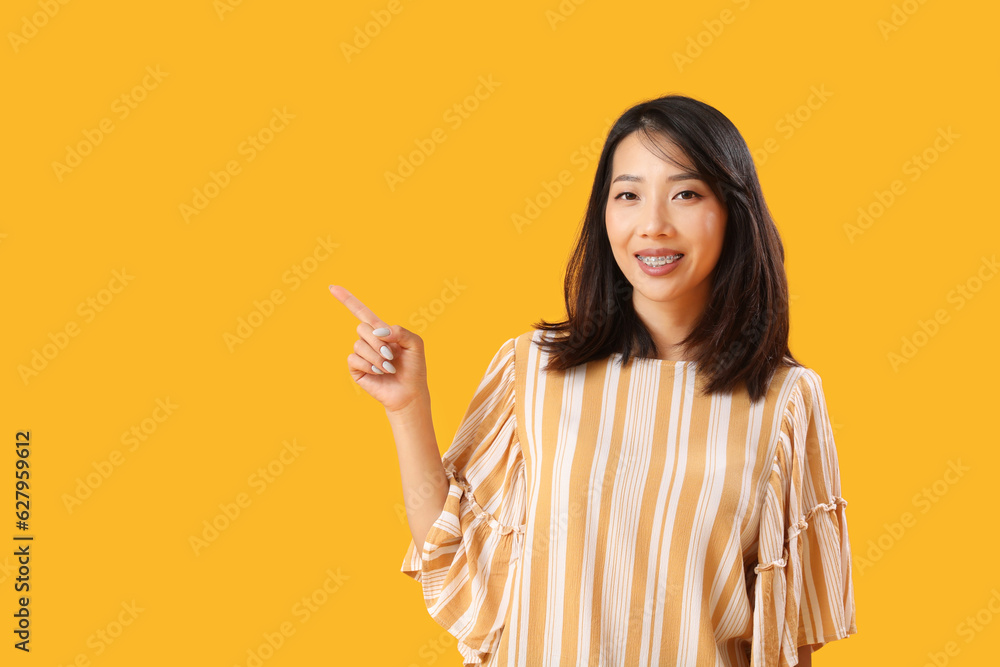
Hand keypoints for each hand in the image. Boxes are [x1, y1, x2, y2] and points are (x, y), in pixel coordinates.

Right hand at [329, 285, 428, 413]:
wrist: (409, 392)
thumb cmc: (414, 368)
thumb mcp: (415, 344)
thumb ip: (400, 331)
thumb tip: (378, 332)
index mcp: (381, 331)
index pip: (361, 312)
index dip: (347, 300)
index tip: (332, 287)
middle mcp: (369, 341)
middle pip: (361, 328)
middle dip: (377, 342)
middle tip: (391, 356)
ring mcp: (361, 354)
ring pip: (358, 345)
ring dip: (376, 357)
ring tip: (388, 368)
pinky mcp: (356, 369)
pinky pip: (353, 359)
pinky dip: (369, 365)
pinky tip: (379, 373)